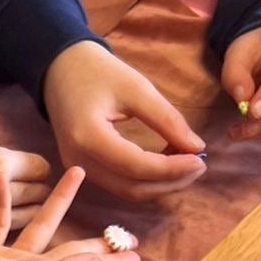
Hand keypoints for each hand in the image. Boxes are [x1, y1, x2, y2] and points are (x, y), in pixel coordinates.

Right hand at [42, 41, 206, 201]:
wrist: (60, 69)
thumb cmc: (97, 71)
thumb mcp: (136, 87)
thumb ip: (167, 119)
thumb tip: (197, 147)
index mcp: (88, 137)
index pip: (137, 166)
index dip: (172, 169)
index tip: (201, 159)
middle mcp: (79, 161)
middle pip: (132, 188)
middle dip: (170, 182)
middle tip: (199, 166)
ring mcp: (79, 168)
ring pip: (127, 191)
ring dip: (160, 184)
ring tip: (186, 164)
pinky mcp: (84, 168)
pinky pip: (119, 184)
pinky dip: (146, 179)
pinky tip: (166, 164)